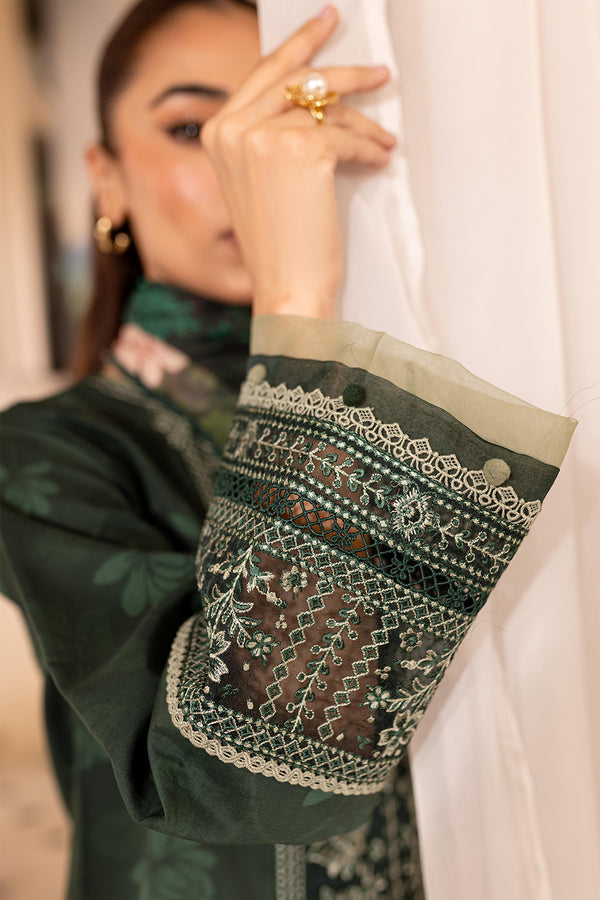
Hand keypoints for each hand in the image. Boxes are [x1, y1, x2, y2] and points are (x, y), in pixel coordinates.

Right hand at [201, 6, 395, 318]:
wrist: (287, 287)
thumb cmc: (280, 245)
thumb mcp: (259, 183)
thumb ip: (269, 137)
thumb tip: (317, 100)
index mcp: (216, 133)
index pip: (263, 75)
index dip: (298, 47)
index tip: (323, 26)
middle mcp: (233, 128)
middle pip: (298, 79)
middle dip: (344, 71)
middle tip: (378, 71)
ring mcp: (263, 137)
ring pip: (327, 110)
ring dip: (364, 123)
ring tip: (385, 137)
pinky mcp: (301, 151)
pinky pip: (347, 137)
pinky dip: (369, 149)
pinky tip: (379, 161)